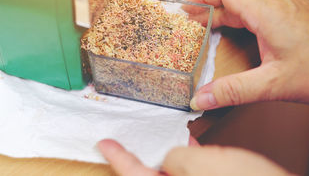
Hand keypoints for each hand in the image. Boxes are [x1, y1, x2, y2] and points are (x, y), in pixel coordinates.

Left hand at [97, 139, 290, 175]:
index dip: (117, 157)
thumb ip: (178, 157)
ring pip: (171, 175)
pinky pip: (190, 175)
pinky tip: (190, 144)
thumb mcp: (204, 166)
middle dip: (138, 157)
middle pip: (150, 175)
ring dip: (164, 157)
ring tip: (156, 137)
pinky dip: (187, 160)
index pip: (132, 175)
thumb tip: (172, 156)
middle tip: (127, 139)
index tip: (103, 142)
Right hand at [184, 0, 308, 109]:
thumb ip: (232, 91)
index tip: (185, 7)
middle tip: (190, 23)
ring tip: (207, 27)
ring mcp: (287, 4)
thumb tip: (201, 99)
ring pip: (247, 2)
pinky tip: (239, 31)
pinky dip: (242, 16)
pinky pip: (261, 7)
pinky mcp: (294, 11)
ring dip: (225, 13)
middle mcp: (277, 2)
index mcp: (267, 12)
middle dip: (208, 9)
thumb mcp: (272, 85)